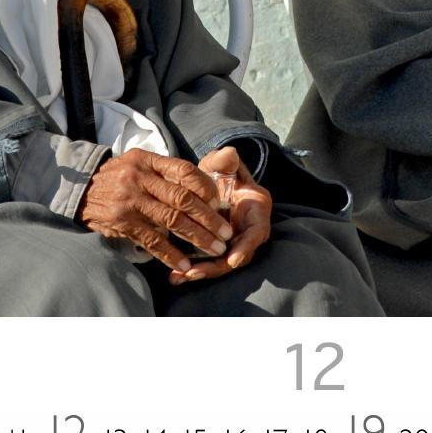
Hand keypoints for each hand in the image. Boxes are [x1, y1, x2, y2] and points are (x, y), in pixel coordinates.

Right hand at [78, 148, 236, 273]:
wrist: (79, 189)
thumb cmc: (117, 177)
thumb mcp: (137, 164)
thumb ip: (164, 171)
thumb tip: (202, 186)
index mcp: (147, 161)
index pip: (184, 170)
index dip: (205, 186)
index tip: (219, 202)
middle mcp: (139, 178)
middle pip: (183, 198)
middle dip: (209, 218)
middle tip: (226, 233)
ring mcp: (130, 201)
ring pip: (172, 220)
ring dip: (197, 237)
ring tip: (214, 248)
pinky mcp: (122, 222)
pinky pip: (152, 240)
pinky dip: (170, 254)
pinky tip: (185, 263)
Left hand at [168, 146, 273, 285]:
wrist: (213, 182)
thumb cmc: (222, 172)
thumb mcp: (222, 164)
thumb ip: (225, 161)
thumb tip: (228, 154)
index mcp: (257, 209)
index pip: (256, 233)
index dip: (245, 247)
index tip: (232, 260)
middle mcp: (248, 230)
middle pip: (237, 256)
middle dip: (215, 267)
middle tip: (193, 273)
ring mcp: (233, 242)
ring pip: (220, 263)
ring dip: (201, 272)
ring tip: (178, 278)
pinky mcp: (217, 248)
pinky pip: (207, 262)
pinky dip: (192, 269)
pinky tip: (174, 277)